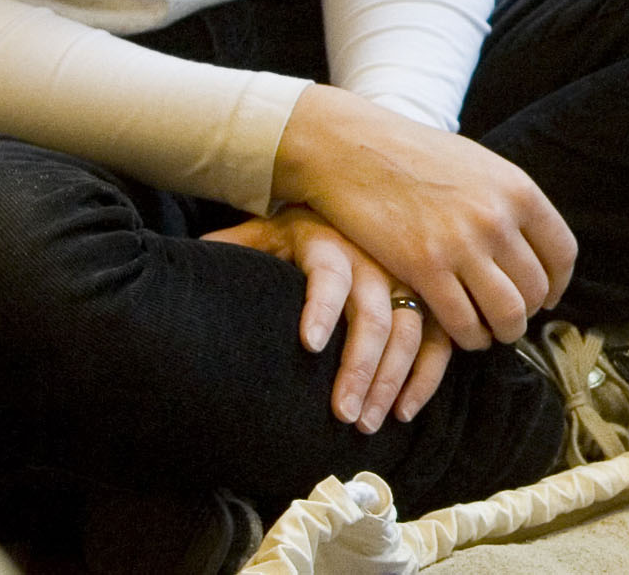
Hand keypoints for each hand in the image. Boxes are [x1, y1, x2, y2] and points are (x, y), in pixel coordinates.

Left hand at [204, 209, 454, 432]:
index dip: (321, 308)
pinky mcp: (429, 299)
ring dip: (390, 382)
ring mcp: (407, 280)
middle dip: (359, 368)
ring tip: (366, 424)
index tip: (310, 344)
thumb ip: (237, 245)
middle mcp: (375, 259)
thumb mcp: (268, 230)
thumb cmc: (301, 230)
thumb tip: (190, 258)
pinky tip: (404, 411)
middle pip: (374, 315)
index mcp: (330, 240)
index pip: (329, 275)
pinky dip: (425, 379)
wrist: (352, 205)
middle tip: (343, 415)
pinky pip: (439, 342)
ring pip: (410, 334)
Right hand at [273, 85, 576, 349]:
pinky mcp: (425, 268)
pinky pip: (464, 321)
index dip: (557, 284)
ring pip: (508, 313)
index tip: (546, 297)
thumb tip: (533, 243)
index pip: (561, 253)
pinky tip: (462, 334)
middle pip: (536, 289)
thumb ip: (507, 201)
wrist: (351, 147)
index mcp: (517, 190)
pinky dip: (469, 336)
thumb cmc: (411, 155)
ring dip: (503, 331)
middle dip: (527, 312)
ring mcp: (462, 245)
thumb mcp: (476, 164)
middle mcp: (497, 218)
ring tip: (490, 332)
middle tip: (510, 318)